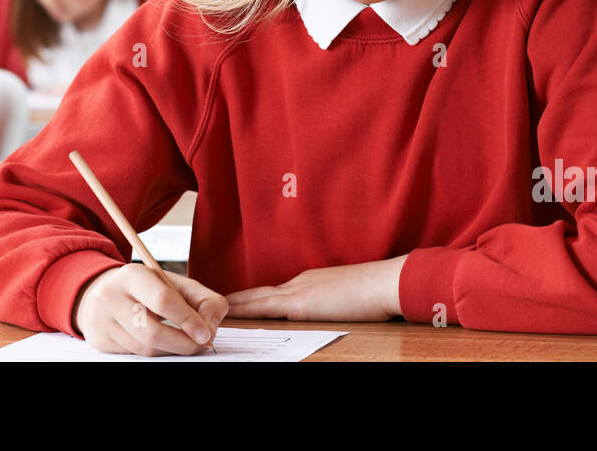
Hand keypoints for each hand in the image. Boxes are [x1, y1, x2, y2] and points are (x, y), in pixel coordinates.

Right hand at [73, 264, 227, 355]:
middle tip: (200, 345)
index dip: (188, 321)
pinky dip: (157, 353)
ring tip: (184, 342)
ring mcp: (103, 321)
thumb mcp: (174, 282)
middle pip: (153, 333)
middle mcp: (112, 297)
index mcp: (132, 275)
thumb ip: (202, 299)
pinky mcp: (101, 342)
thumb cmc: (146, 288)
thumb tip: (211, 328)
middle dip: (183, 344)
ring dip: (172, 351)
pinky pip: (136, 355)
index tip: (206, 334)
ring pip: (145, 349)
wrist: (102, 291)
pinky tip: (164, 343)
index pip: (163, 300)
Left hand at [226, 256, 407, 321]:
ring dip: (235, 305)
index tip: (235, 303)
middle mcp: (299, 282)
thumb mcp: (347, 297)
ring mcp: (298, 290)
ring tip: (211, 308)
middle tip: (211, 304)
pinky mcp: (300, 303)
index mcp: (309, 282)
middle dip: (237, 300)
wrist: (385, 282)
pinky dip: (245, 310)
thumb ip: (331, 304)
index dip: (253, 299)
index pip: (273, 293)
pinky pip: (265, 308)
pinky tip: (230, 314)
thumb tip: (325, 315)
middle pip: (259, 293)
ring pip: (256, 298)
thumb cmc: (376, 292)